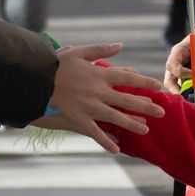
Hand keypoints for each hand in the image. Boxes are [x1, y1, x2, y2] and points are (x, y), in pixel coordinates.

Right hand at [34, 43, 165, 152]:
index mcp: (99, 75)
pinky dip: (107, 142)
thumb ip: (100, 49)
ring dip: (132, 124)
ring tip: (146, 129)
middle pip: (128, 100)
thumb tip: (120, 45)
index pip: (129, 79)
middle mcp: (98, 92)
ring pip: (116, 118)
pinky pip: (95, 133)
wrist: (33, 81)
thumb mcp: (77, 52)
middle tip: (161, 112)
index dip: (145, 83)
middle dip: (147, 107)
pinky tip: (117, 149)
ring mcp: (89, 108)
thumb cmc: (54, 65)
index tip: (158, 87)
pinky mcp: (78, 120)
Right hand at [164, 24, 194, 91]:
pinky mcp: (193, 76)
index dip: (181, 73)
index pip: (172, 66)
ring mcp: (184, 70)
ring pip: (184, 85)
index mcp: (178, 52)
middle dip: (180, 90)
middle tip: (193, 94)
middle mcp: (178, 63)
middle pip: (171, 80)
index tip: (194, 74)